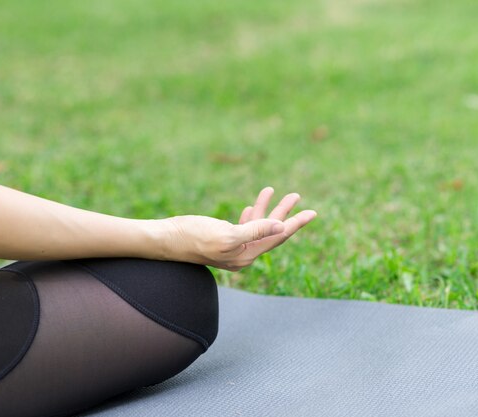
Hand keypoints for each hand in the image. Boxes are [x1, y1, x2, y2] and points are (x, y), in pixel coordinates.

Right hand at [158, 187, 316, 270]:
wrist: (165, 239)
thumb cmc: (193, 236)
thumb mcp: (228, 234)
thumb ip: (256, 231)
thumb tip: (280, 227)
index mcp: (247, 256)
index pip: (278, 237)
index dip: (295, 223)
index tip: (312, 212)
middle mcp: (243, 255)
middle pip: (271, 231)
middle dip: (284, 212)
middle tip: (296, 195)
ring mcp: (233, 248)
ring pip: (257, 226)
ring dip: (266, 209)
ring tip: (273, 191)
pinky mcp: (223, 240)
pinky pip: (244, 226)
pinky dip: (250, 215)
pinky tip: (252, 207)